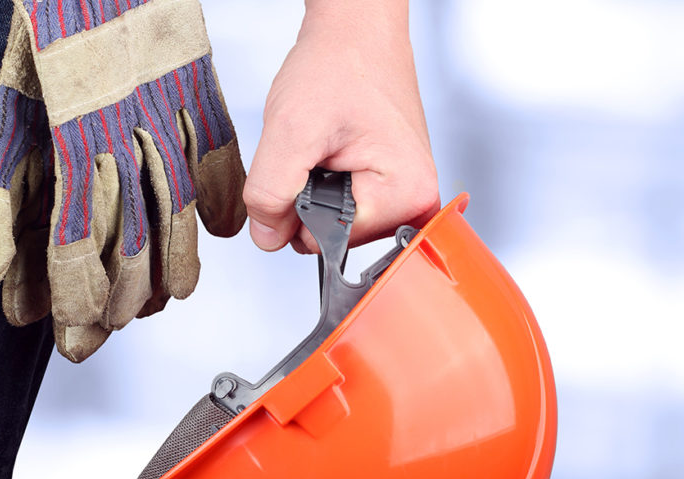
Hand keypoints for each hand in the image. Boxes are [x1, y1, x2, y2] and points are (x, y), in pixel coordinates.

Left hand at [244, 0, 439, 252]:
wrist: (355, 31)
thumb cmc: (340, 65)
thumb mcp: (291, 130)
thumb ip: (271, 192)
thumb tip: (266, 236)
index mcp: (406, 194)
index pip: (328, 242)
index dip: (298, 211)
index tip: (308, 166)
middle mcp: (417, 199)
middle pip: (335, 236)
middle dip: (309, 198)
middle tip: (318, 150)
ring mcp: (407, 193)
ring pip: (336, 221)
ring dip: (316, 188)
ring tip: (328, 145)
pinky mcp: (392, 185)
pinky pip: (344, 205)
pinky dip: (327, 181)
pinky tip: (334, 150)